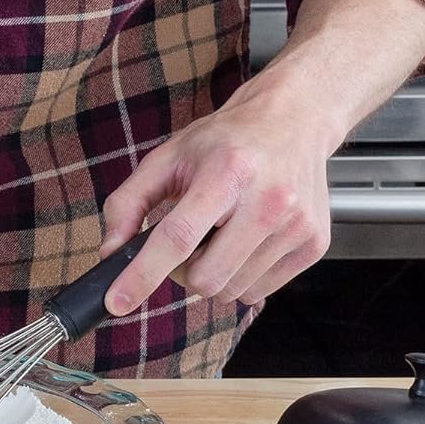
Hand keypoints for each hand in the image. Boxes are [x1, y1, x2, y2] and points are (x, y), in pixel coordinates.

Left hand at [99, 83, 335, 315]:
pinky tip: (245, 242)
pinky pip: (258, 292)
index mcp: (227, 172)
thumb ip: (128, 203)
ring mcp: (297, 225)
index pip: (178, 237)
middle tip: (185, 243)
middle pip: (204, 277)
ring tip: (220, 234)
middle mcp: (269, 199)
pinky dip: (240, 277)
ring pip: (231, 291)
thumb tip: (110, 252)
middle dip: (181, 271)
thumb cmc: (228, 141)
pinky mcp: (313, 244)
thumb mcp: (167, 158)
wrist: (294, 121)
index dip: (142, 274)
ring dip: (213, 274)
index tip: (117, 301)